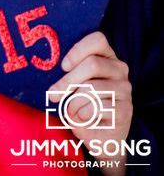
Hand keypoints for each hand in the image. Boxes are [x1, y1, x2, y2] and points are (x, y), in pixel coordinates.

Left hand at [48, 31, 132, 173]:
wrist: (101, 135)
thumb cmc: (83, 103)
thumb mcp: (74, 84)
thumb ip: (68, 74)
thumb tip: (51, 77)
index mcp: (106, 56)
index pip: (98, 39)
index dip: (78, 50)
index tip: (63, 66)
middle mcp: (119, 69)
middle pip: (92, 64)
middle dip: (68, 81)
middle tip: (53, 95)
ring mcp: (124, 89)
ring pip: (91, 88)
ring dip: (74, 103)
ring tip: (71, 111)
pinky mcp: (125, 109)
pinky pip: (97, 108)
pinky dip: (83, 115)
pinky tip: (83, 119)